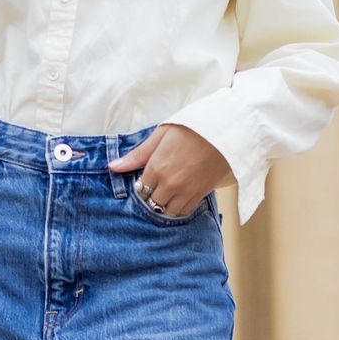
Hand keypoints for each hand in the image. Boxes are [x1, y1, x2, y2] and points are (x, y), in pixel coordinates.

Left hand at [108, 123, 229, 220]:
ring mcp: (186, 191)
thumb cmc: (191, 128)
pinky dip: (180, 208)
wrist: (225, 130)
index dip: (140, 187)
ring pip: (168, 211)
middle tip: (154, 189)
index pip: (139, 190)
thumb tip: (113, 167)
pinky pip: (186, 211)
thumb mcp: (160, 134)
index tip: (144, 181)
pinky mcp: (202, 194)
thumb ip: (137, 154)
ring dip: (165, 206)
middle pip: (152, 203)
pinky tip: (180, 198)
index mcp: (156, 167)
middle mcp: (170, 183)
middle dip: (150, 198)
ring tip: (166, 195)